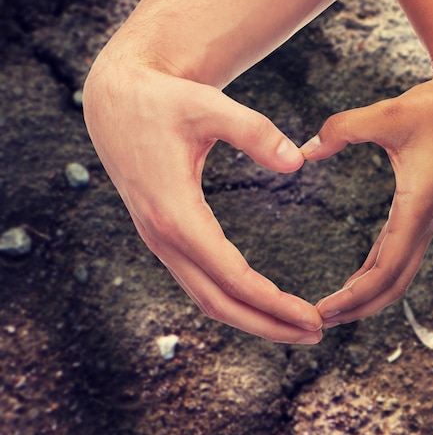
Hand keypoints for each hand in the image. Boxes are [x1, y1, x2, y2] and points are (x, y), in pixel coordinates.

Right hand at [83, 52, 322, 343]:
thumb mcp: (207, 105)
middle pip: (220, 302)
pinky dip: (233, 299)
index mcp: (175, 213)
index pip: (232, 276)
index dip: (274, 302)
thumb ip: (254, 131)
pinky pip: (200, 281)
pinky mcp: (164, 235)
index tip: (313, 318)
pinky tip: (260, 300)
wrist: (114, 101)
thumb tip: (297, 162)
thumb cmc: (162, 100)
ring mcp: (160, 240)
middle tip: (316, 334)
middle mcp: (164, 237)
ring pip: (207, 298)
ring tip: (295, 326)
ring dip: (252, 318)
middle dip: (268, 324)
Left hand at [301, 73, 432, 325]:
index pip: (384, 271)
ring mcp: (424, 219)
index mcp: (416, 209)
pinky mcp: (421, 211)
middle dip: (358, 308)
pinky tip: (355, 279)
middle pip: (392, 285)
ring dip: (367, 295)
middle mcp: (424, 222)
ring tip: (333, 309)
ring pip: (397, 274)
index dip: (353, 297)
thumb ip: (342, 129)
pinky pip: (397, 253)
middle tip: (318, 322)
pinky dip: (375, 273)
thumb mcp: (386, 114)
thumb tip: (304, 151)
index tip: (321, 312)